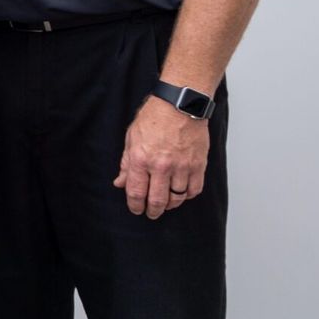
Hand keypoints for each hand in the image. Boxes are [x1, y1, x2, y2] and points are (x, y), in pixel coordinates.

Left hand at [113, 96, 208, 217]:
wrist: (179, 105)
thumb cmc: (154, 118)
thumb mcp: (131, 138)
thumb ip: (126, 164)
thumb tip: (120, 183)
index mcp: (141, 158)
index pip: (136, 192)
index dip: (135, 205)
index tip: (136, 210)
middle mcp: (161, 165)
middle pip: (157, 200)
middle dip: (153, 211)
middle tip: (151, 213)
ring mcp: (182, 166)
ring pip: (177, 198)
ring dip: (170, 204)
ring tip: (166, 203)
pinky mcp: (198, 165)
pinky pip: (194, 190)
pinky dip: (187, 195)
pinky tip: (181, 193)